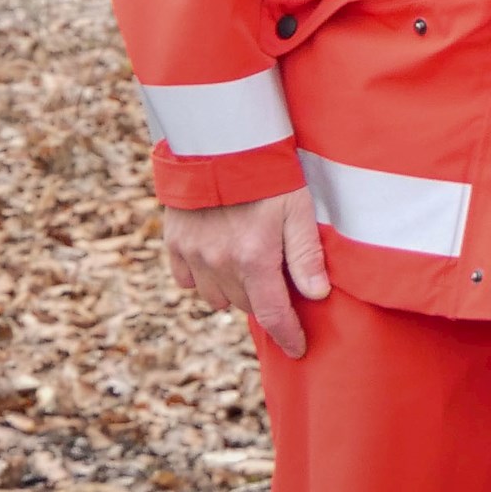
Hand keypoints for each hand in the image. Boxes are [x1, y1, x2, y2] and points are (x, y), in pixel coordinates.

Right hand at [163, 187, 331, 357]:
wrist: (218, 142)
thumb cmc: (268, 173)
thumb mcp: (298, 209)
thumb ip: (306, 254)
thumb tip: (316, 295)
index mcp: (254, 258)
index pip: (272, 313)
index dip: (287, 335)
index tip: (297, 349)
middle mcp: (219, 264)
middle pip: (246, 304)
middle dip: (265, 302)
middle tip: (280, 287)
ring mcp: (192, 255)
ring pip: (215, 297)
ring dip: (235, 291)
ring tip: (251, 269)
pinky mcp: (174, 243)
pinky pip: (187, 280)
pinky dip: (204, 279)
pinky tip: (219, 262)